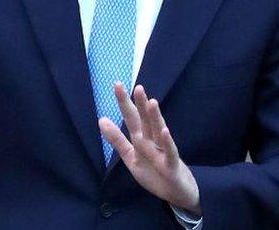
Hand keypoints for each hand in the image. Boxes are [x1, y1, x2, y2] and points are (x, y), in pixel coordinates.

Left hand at [99, 82, 200, 214]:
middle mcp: (153, 142)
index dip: (125, 102)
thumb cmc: (154, 173)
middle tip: (138, 87)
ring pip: (158, 132)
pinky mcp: (172, 166)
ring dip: (155, 118)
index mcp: (142, 139)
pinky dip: (168, 143)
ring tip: (151, 102)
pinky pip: (170, 153)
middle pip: (146, 121)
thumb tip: (101, 119)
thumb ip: (117, 140)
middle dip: (141, 105)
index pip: (132, 117)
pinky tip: (164, 131)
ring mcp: (163, 152)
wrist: (177, 194)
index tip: (117, 84)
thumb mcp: (131, 157)